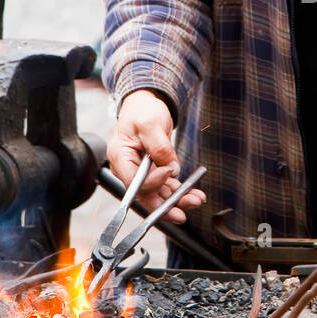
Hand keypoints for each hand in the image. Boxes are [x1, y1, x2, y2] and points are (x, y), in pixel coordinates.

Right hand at [107, 89, 205, 224]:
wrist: (146, 105)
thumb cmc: (142, 110)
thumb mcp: (150, 124)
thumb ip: (159, 147)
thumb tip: (171, 169)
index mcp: (120, 157)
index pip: (134, 182)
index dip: (152, 182)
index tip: (169, 171)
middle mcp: (128, 168)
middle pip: (145, 195)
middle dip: (166, 205)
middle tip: (183, 212)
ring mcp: (141, 172)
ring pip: (158, 194)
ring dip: (177, 200)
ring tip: (196, 200)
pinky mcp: (153, 172)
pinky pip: (165, 187)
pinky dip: (180, 192)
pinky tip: (194, 194)